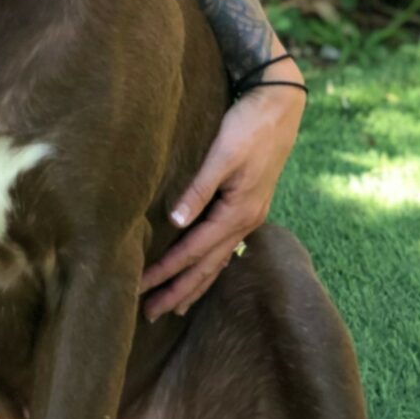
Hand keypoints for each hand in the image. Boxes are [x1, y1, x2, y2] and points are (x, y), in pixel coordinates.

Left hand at [141, 73, 306, 319]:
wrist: (280, 103)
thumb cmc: (248, 125)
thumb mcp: (222, 154)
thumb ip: (198, 189)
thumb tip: (176, 223)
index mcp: (237, 212)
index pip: (193, 252)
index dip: (166, 272)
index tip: (139, 288)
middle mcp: (246, 221)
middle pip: (206, 266)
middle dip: (178, 291)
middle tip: (149, 314)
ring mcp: (251, 216)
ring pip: (217, 261)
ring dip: (194, 285)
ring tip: (173, 307)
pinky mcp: (249, 206)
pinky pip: (226, 247)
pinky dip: (211, 266)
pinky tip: (203, 274)